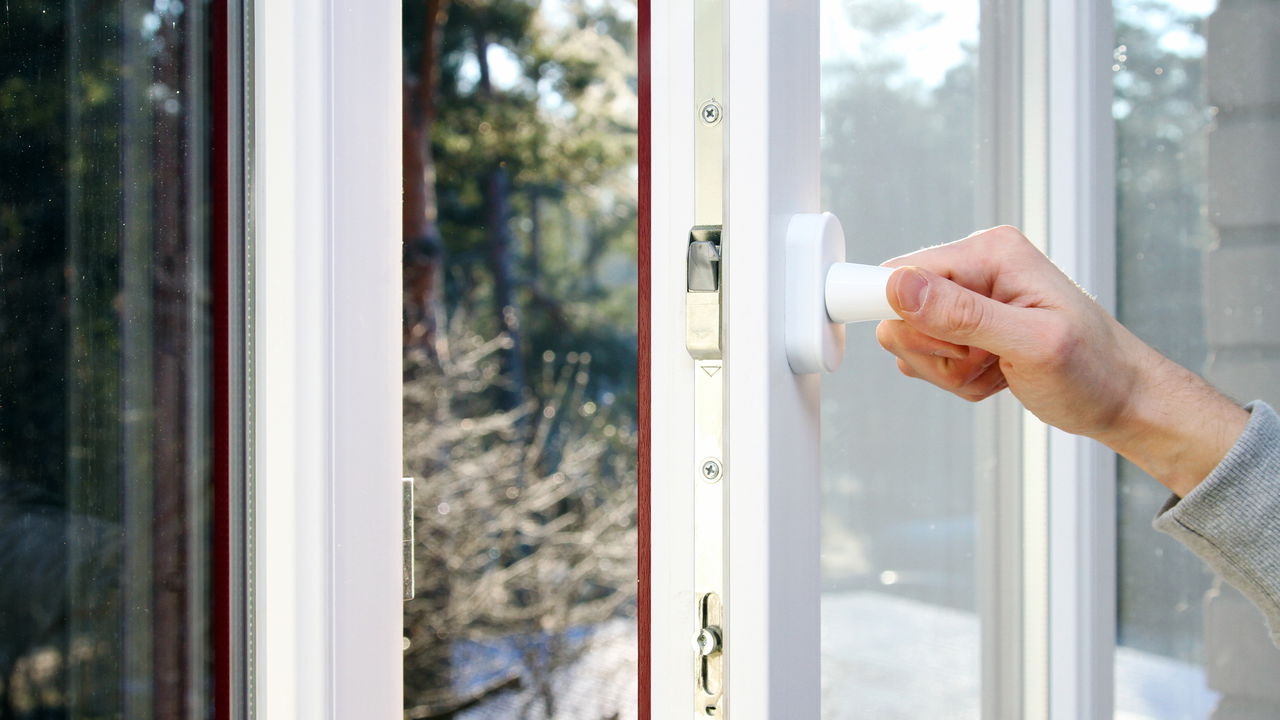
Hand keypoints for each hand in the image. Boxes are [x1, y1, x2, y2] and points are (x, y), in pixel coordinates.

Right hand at [875, 225, 1247, 495]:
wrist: (1122, 398)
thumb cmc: (1095, 370)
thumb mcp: (1032, 344)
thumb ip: (963, 314)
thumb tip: (900, 287)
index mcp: (990, 253)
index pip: (901, 273)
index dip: (902, 315)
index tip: (936, 345)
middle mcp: (975, 267)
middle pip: (898, 312)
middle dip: (936, 353)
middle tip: (987, 361)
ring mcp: (968, 297)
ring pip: (910, 340)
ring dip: (949, 370)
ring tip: (997, 368)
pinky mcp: (965, 324)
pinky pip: (928, 357)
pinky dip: (956, 378)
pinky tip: (995, 374)